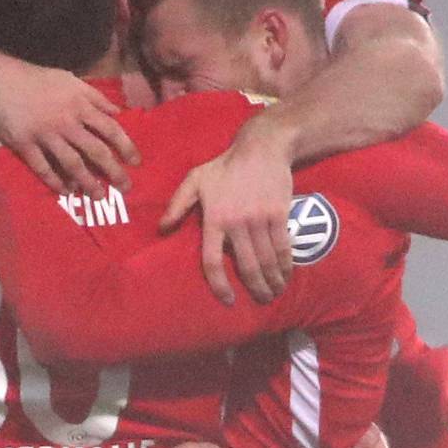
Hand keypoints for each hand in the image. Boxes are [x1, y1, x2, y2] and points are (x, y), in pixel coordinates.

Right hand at [0, 51, 139, 199]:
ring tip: (98, 195)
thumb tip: (118, 112)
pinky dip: (55, 181)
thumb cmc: (35, 78)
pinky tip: (66, 191)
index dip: (126, 146)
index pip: (110, 128)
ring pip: (72, 163)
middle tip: (125, 187)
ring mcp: (44, 134)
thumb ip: (95, 96)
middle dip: (113, 171)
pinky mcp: (24, 143)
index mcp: (79, 104)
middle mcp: (66, 121)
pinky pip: (43, 167)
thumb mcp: (69, 80)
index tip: (136, 162)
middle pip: (96, 151)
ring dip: (88, 182)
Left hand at [160, 113, 293, 304]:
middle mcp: (237, 223)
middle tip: (260, 301)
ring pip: (267, 260)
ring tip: (274, 293)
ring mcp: (260, 219)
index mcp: (214, 219)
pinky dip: (285, 265)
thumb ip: (177, 204)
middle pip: (246, 267)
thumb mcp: (195, 179)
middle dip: (255, 289)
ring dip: (272, 281)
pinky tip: (285, 276)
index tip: (228, 300)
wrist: (262, 147)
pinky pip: (283, 247)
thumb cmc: (225, 165)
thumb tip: (162, 228)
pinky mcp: (279, 214)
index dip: (219, 284)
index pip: (213, 260)